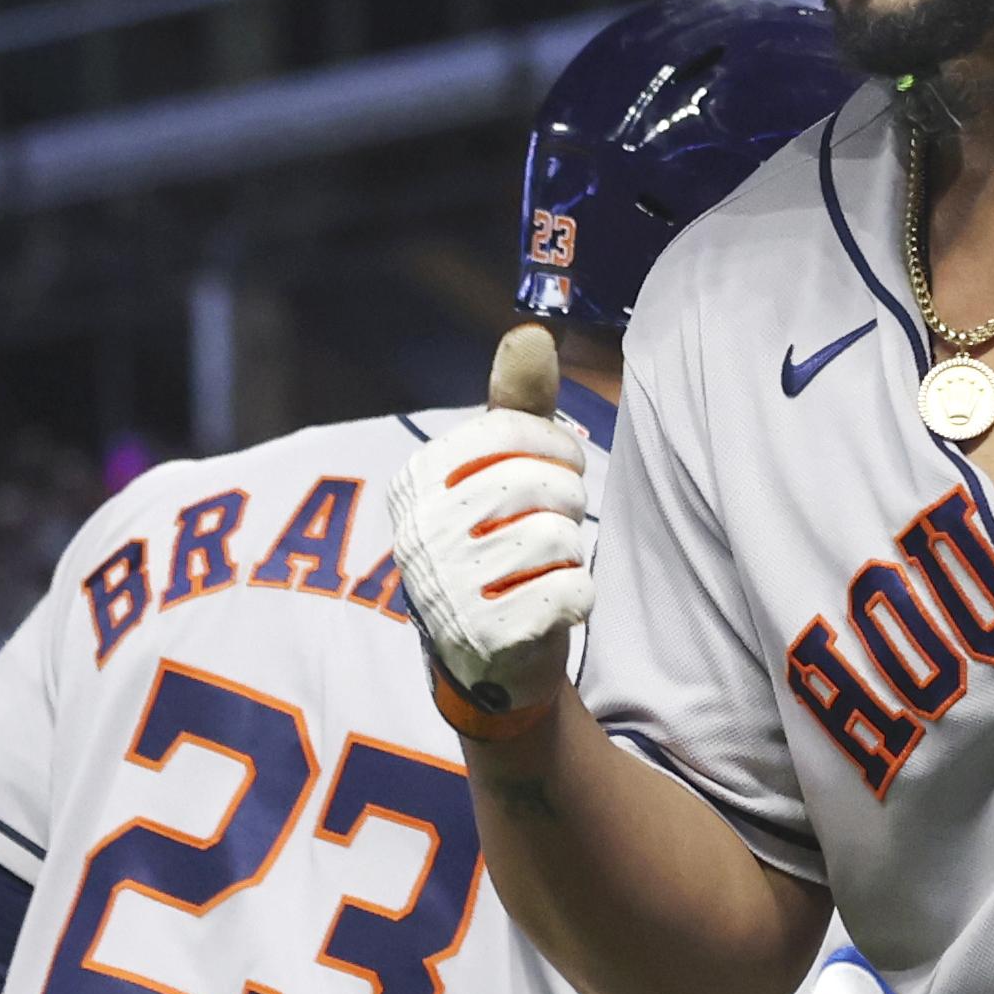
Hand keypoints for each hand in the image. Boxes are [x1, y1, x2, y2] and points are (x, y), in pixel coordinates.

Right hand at [386, 335, 594, 712]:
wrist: (489, 659)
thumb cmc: (501, 544)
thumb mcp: (502, 468)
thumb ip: (517, 403)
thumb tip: (531, 333)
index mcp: (414, 481)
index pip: (511, 432)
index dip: (557, 448)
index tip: (559, 469)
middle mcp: (419, 533)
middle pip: (540, 485)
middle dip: (568, 503)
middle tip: (554, 525)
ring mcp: (447, 589)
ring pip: (558, 537)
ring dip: (572, 552)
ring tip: (547, 567)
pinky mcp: (487, 638)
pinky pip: (571, 591)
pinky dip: (578, 597)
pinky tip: (552, 607)